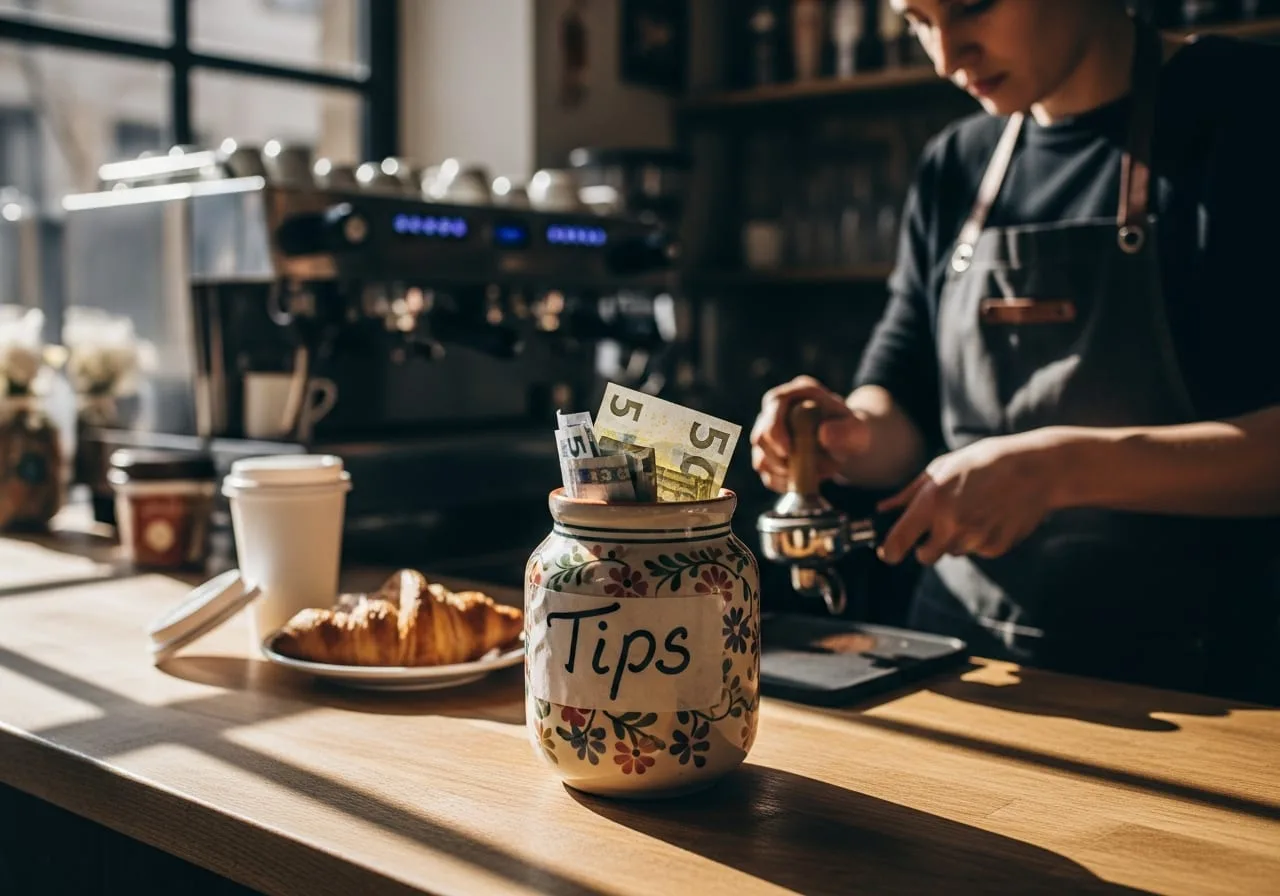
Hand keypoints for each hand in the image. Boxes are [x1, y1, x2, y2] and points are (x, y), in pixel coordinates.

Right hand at [750, 376, 870, 493]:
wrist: (847, 444)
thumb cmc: (852, 432)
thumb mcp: (857, 430)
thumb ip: (846, 431)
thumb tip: (822, 435)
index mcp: (798, 392)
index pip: (774, 403)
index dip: (776, 429)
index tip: (789, 452)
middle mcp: (777, 410)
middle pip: (761, 434)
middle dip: (780, 459)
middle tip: (804, 470)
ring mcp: (769, 433)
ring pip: (760, 458)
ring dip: (785, 473)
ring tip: (812, 475)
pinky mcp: (768, 455)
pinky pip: (767, 474)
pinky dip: (783, 483)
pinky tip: (802, 482)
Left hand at [877, 431, 1061, 565]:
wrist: (1035, 470)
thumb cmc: (982, 463)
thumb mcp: (940, 468)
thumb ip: (908, 494)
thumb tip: (882, 509)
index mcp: (933, 502)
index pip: (898, 542)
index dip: (889, 551)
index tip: (887, 552)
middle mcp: (952, 525)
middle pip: (924, 557)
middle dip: (924, 547)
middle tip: (935, 526)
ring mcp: (975, 539)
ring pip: (951, 552)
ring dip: (953, 539)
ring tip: (971, 509)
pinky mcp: (995, 548)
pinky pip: (975, 551)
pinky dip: (977, 539)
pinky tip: (990, 515)